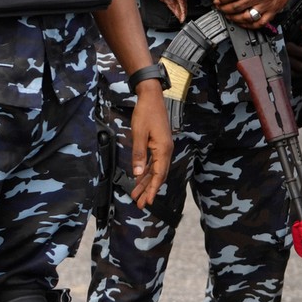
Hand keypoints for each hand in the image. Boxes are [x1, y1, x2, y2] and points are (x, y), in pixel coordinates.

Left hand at [125, 80, 172, 208]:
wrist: (151, 97)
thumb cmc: (146, 113)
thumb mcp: (139, 134)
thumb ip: (138, 155)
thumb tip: (137, 173)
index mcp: (163, 150)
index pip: (159, 175)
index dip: (153, 189)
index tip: (147, 202)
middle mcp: (165, 151)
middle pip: (158, 175)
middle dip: (148, 190)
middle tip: (140, 204)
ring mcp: (162, 148)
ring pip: (155, 170)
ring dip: (146, 182)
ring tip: (136, 194)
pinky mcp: (158, 144)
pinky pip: (153, 162)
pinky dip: (146, 171)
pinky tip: (140, 178)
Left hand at [213, 0, 298, 27]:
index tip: (217, 0)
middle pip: (238, 6)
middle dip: (225, 9)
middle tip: (219, 8)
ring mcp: (267, 4)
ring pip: (247, 17)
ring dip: (235, 18)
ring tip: (228, 15)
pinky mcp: (273, 10)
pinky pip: (261, 22)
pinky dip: (250, 26)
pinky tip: (244, 23)